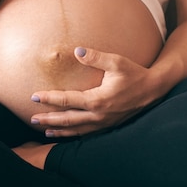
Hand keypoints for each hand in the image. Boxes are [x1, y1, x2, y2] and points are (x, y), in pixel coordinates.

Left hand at [30, 47, 159, 136]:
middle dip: (48, 119)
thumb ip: (95, 57)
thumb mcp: (116, 62)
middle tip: (32, 119)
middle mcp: (98, 115)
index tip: (34, 96)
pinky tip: (66, 133)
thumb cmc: (134, 73)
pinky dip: (74, 134)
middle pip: (67, 119)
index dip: (49, 98)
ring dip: (59, 130)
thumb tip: (77, 51)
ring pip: (76, 130)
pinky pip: (87, 134)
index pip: (66, 100)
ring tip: (45, 130)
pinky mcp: (109, 126)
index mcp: (97, 100)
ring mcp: (104, 123)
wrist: (154, 89)